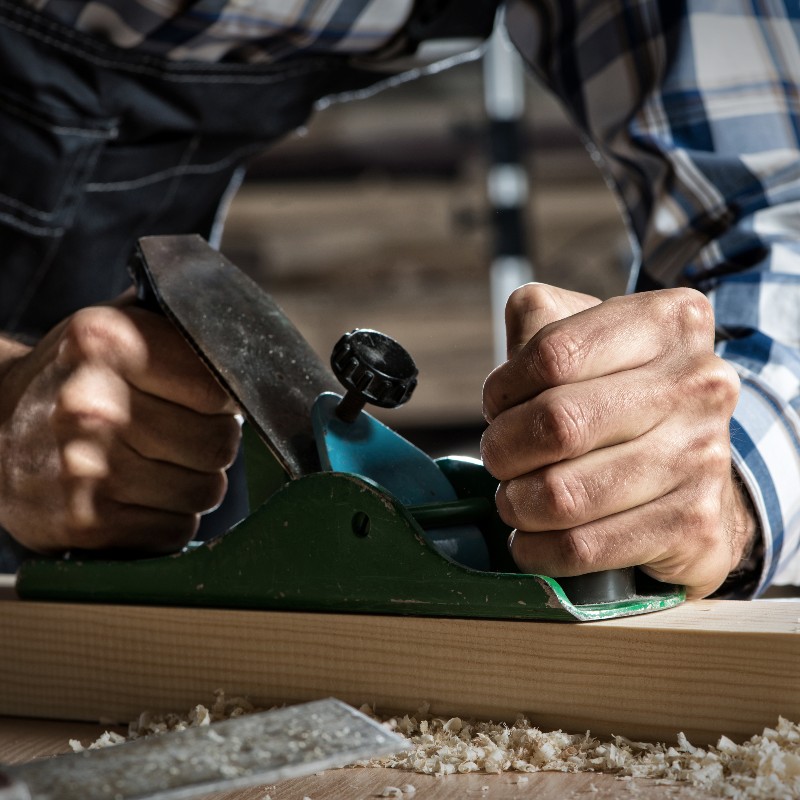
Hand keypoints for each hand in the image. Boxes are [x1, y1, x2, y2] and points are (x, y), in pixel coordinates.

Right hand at [0, 299, 240, 554]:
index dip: (223, 401)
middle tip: (183, 436)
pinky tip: (138, 497)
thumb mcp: (113, 330)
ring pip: (206, 492)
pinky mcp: (85, 522)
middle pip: (219, 444)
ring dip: (194, 484)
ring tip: (158, 466)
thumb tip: (247, 351)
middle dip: (212, 444)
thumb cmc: (72, 378)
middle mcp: (91, 405)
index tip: (207, 402)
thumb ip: (176, 331)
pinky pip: (176, 531)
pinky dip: (169, 519)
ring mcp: (85, 468)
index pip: (220, 389)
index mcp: (106, 341)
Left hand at [480, 283, 756, 598]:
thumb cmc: (620, 399)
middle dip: (503, 450)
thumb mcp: (589, 341)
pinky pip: (583, 547)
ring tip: (515, 499)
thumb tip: (515, 338)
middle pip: (557, 423)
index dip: (504, 389)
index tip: (498, 408)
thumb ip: (542, 322)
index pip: (553, 353)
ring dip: (517, 503)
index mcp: (669, 322)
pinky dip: (538, 550)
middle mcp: (698, 383)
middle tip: (499, 460)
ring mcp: (702, 457)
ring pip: (564, 494)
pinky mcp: (693, 525)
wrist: (694, 474)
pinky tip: (532, 541)